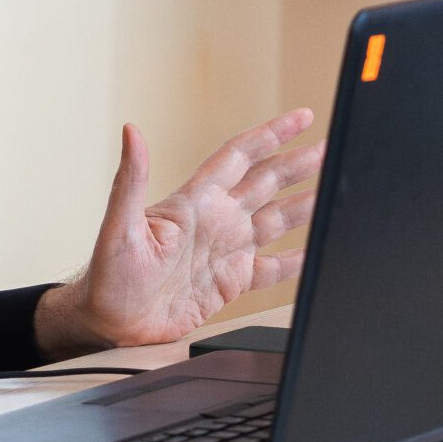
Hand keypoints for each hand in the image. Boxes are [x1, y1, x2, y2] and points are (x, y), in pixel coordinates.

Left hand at [36, 110, 323, 354]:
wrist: (110, 323)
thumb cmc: (107, 276)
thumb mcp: (119, 226)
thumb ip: (131, 180)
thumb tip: (131, 132)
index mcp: (194, 202)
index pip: (240, 157)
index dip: (271, 135)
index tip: (301, 118)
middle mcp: (215, 221)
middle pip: (266, 182)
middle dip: (299, 163)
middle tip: (331, 146)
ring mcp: (225, 251)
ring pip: (275, 220)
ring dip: (304, 205)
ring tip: (335, 188)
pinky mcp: (229, 283)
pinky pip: (271, 268)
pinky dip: (295, 260)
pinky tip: (315, 251)